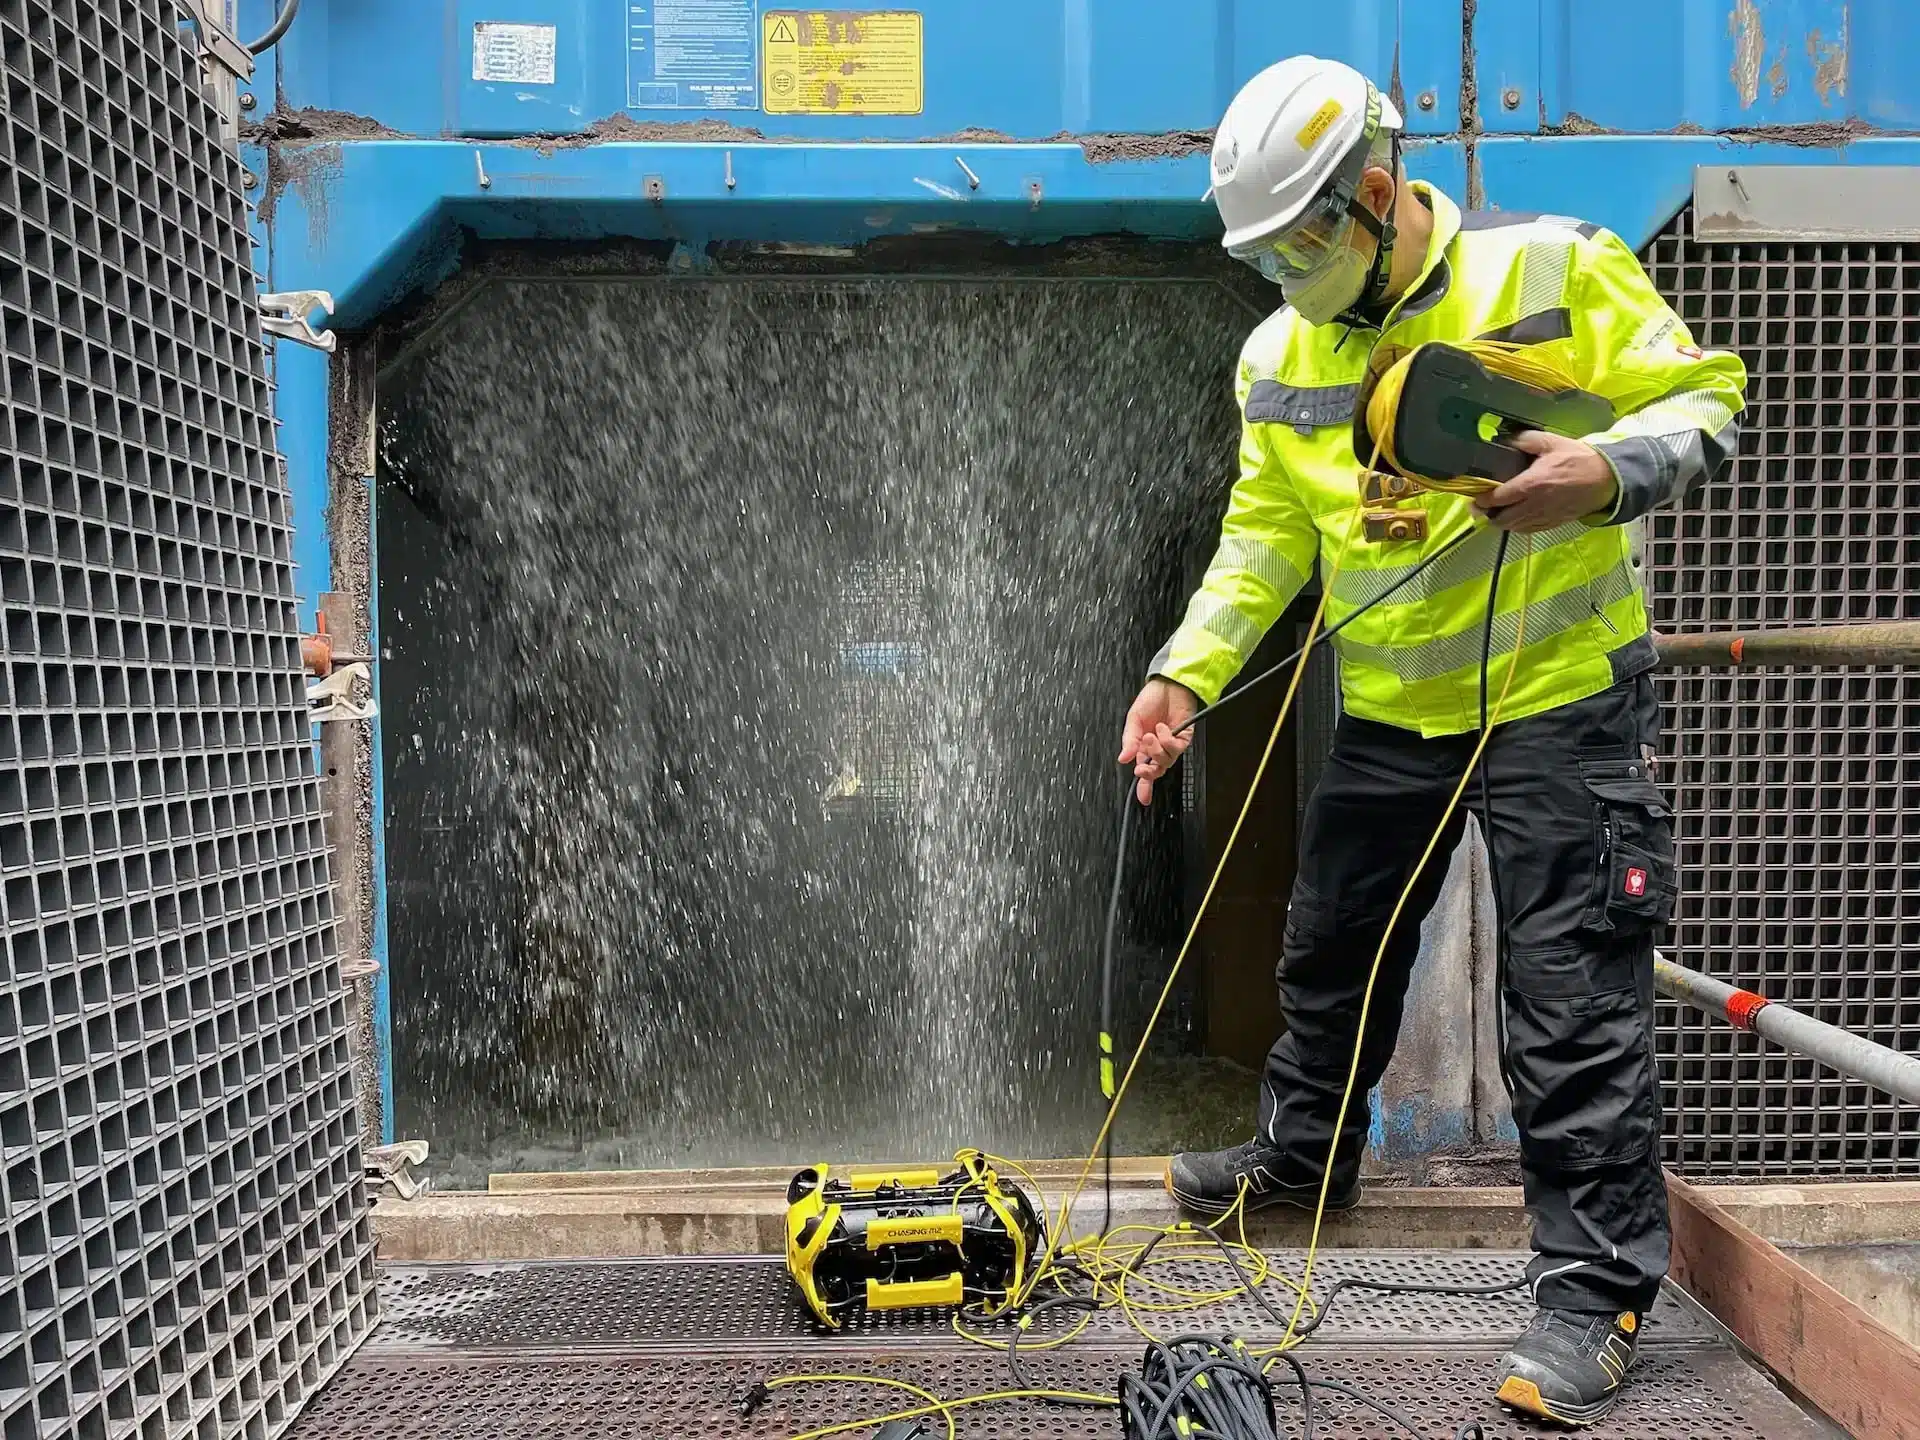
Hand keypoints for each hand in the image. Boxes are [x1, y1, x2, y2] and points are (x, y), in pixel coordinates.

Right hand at [1119, 678, 1199, 805]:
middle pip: (1156, 770)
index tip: (1143, 799)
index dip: (1144, 786)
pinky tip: (1162, 729)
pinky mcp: (1184, 738)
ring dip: (1156, 750)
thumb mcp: (1133, 720)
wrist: (1168, 685)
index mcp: (1143, 746)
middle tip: (1142, 768)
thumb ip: (1129, 740)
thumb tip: (1123, 759)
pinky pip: (1176, 749)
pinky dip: (1167, 740)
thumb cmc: (1151, 699)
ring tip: (1150, 735)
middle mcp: (1158, 748)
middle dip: (1149, 773)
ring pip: (1166, 761)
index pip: (1144, 769)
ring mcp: (1172, 744)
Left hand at [1472, 430, 1618, 532]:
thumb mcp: (1552, 442)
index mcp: (1531, 485)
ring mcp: (1544, 517)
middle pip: (1501, 519)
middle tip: (1478, 507)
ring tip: (1493, 513)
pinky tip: (1514, 517)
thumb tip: (1506, 439)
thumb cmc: (1579, 459)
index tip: (1474, 496)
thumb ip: (1526, 440)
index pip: (1498, 498)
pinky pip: (1528, 530)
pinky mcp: (1553, 523)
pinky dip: (1517, 526)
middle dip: (1486, 515)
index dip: (1482, 499)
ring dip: (1500, 522)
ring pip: (1513, 527)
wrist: (1607, 479)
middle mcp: (1534, 505)